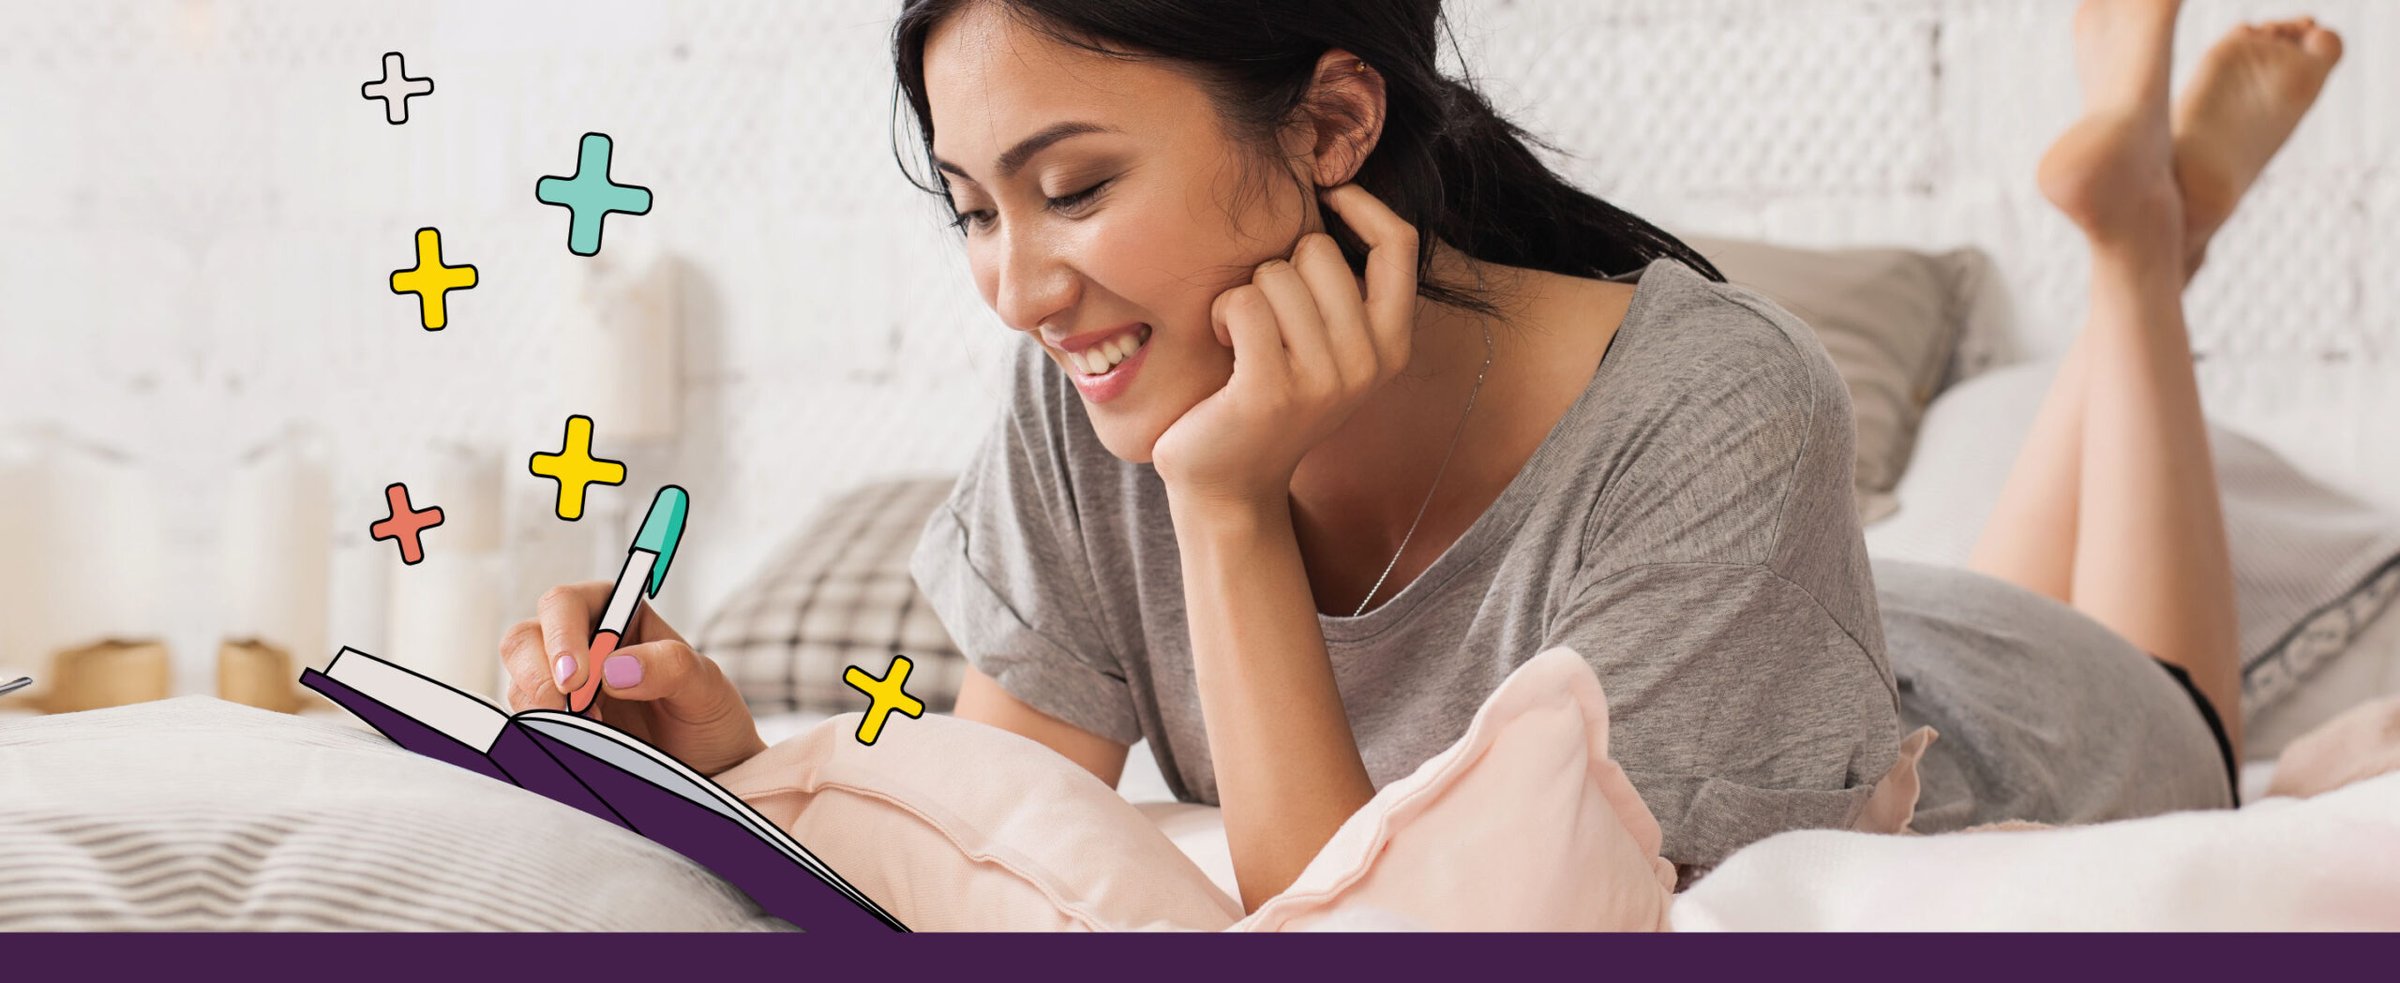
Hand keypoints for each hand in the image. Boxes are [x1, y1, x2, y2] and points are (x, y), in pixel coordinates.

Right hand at [500, 582, 767, 777]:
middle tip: (571, 709)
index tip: (580, 677)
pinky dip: (543, 734)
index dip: (562, 633)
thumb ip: (671, 666)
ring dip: (544, 708)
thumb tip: (614, 668)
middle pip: (525, 638)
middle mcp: (582, 644)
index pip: (566, 603)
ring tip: (595, 731)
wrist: (711, 772)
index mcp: (617, 615)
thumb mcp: (707, 688)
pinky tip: (579, 746)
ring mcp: (563, 686)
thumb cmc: (709, 719)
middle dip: (538, 673)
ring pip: (520, 682)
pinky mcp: (557, 725)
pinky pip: (528, 722)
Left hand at [1150, 183, 1420, 510]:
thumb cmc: (1267, 395)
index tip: (1329, 194)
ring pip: (1275, 274)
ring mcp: (1324, 380)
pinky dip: (1222, 315)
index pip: (1399, 243)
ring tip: (1242, 339)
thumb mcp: (1325, 345)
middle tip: (1265, 317)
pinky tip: (1222, 345)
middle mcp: (1368, 363)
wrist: (1227, 482)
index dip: (1363, 204)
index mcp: (1391, 345)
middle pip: (1319, 250)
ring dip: (1244, 295)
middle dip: (1278, 267)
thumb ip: (1342, 289)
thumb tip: (1339, 189)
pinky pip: (1244, 304)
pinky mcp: (1272, 390)